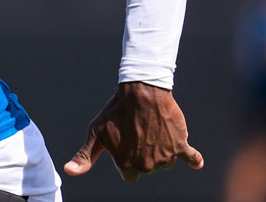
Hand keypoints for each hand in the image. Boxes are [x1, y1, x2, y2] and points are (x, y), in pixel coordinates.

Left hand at [63, 82, 203, 180]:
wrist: (140, 91)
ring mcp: (165, 157)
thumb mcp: (96, 132)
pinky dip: (195, 159)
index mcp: (127, 165)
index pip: (129, 174)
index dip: (126, 159)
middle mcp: (147, 165)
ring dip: (161, 150)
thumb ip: (85, 156)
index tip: (125, 144)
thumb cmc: (115, 111)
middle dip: (143, 153)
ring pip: (165, 161)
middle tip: (138, 132)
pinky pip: (191, 157)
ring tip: (152, 130)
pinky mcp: (181, 145)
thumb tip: (68, 172)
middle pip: (147, 167)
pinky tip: (197, 162)